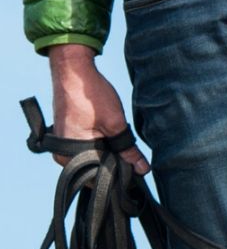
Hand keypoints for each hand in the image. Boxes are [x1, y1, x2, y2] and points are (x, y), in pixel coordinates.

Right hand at [47, 44, 149, 174]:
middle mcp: (63, 156)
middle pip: (97, 171)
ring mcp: (64, 148)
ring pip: (95, 161)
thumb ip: (128, 150)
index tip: (139, 172)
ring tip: (123, 145)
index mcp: (71, 156)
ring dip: (111, 155)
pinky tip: (113, 138)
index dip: (121, 176)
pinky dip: (103, 147)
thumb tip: (142, 170)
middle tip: (136, 159)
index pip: (101, 177)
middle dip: (117, 165)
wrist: (73, 70)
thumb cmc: (91, 95)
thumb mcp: (116, 124)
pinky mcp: (69, 139)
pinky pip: (89, 151)